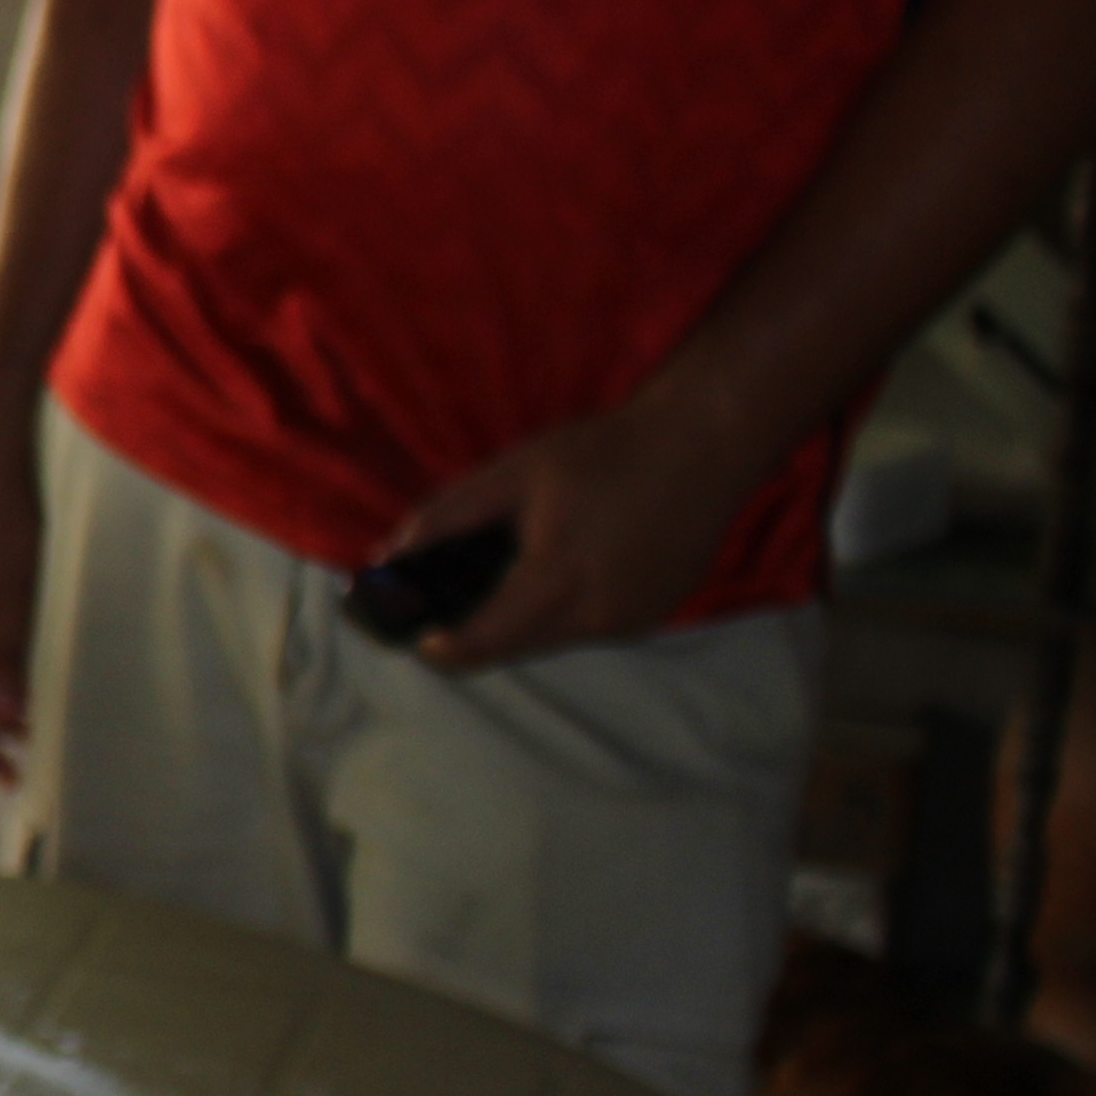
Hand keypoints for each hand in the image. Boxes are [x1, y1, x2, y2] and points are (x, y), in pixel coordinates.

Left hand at [398, 395, 771, 671]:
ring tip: (513, 568)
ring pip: (552, 640)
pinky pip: (589, 628)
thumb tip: (391, 557)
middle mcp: (599, 617)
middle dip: (478, 630)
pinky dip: (564, 611)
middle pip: (515, 648)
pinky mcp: (654, 618)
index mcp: (559, 580)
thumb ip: (446, 517)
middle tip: (452, 595)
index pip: (485, 643)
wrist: (704, 446)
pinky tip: (566, 566)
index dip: (441, 648)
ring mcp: (632, 623)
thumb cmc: (603, 453)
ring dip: (523, 620)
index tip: (415, 635)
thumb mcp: (511, 473)